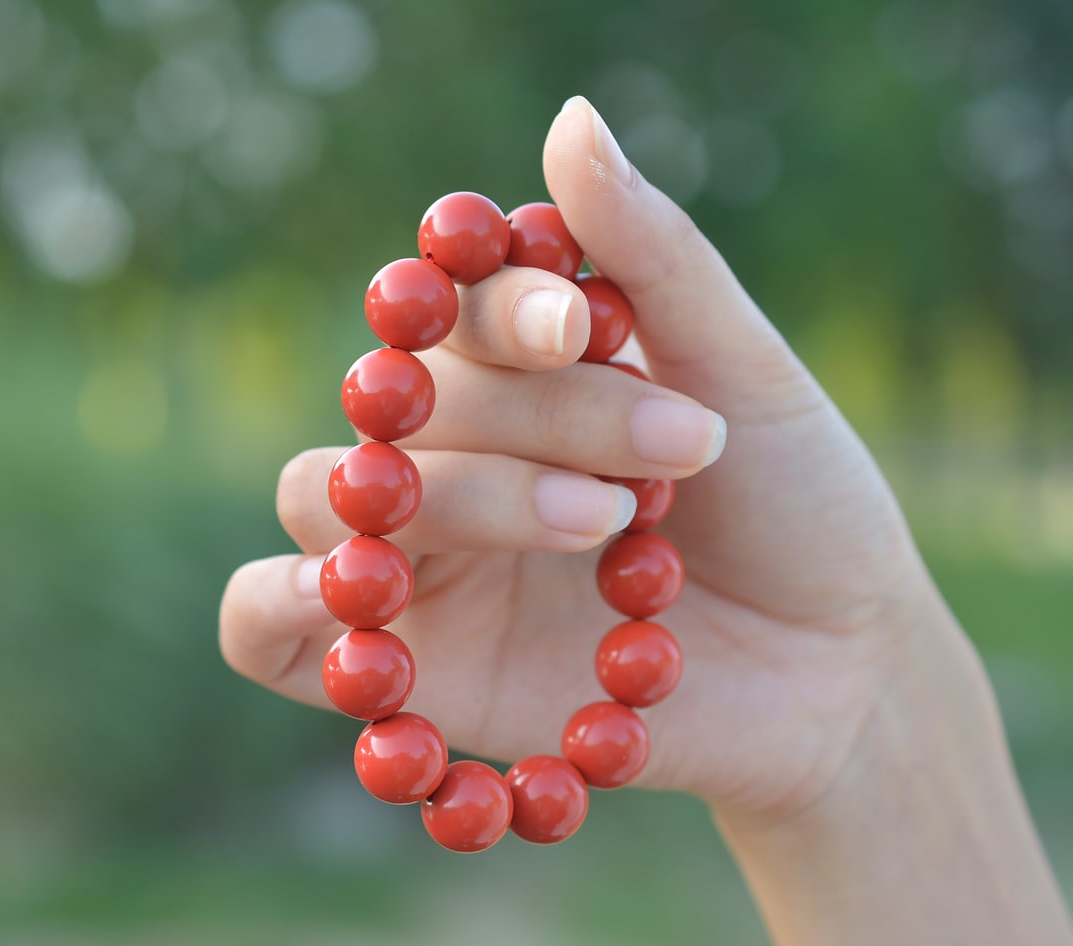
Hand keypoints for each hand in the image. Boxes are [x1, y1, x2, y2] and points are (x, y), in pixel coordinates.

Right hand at [219, 96, 929, 822]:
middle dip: (527, 418)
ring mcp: (426, 558)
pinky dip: (282, 606)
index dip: (496, 304)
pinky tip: (355, 599)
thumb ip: (650, 256)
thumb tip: (569, 122)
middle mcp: (457, 453)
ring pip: (332, 494)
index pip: (450, 304)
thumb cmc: (799, 511)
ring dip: (457, 499)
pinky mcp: (411, 663)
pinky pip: (265, 627)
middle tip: (663, 455)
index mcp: (524, 375)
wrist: (836, 668)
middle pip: (401, 399)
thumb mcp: (745, 373)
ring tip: (601, 524)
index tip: (581, 326)